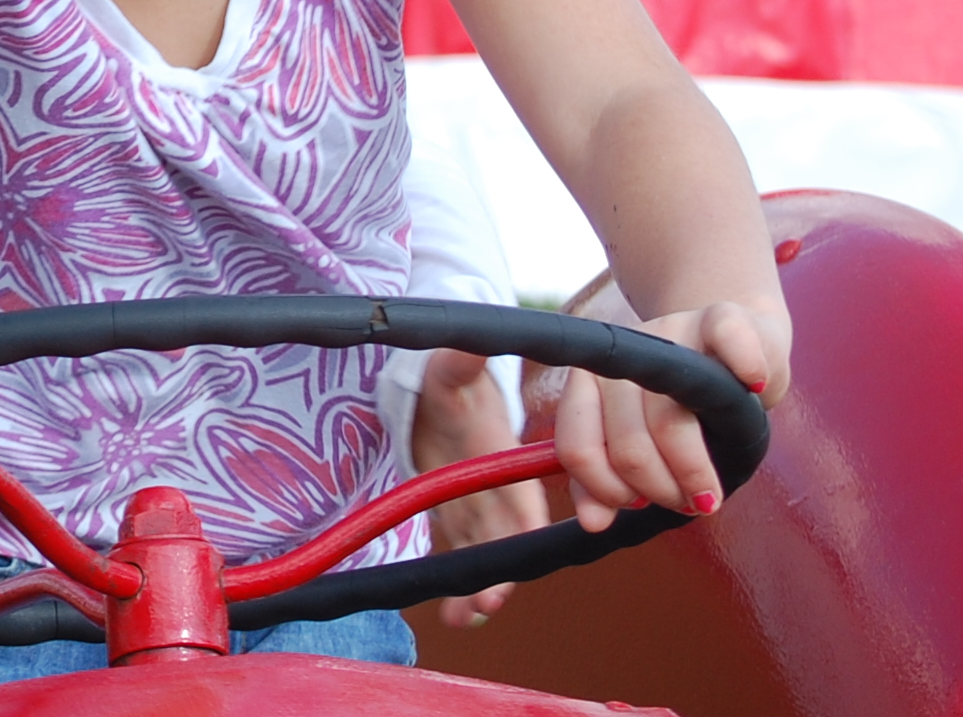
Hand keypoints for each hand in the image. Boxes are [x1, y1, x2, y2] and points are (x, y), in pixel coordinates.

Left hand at [411, 349, 545, 626]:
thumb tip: (468, 343)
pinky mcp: (457, 520)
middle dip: (503, 571)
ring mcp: (478, 509)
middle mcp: (498, 490)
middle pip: (507, 538)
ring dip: (480, 587)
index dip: (528, 523)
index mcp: (505, 459)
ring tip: (467, 618)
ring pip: (486, 555)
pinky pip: (461, 557)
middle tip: (490, 603)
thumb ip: (460, 360)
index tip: (528, 546)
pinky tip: (452, 619)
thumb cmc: (449, 378)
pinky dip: (457, 588)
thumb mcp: (452, 368)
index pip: (524, 495)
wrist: (435, 390)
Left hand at [550, 301, 788, 532]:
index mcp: (590, 383)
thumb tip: (592, 523)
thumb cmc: (683, 408)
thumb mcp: (637, 443)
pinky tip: (753, 386)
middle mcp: (624, 354)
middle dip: (660, 491)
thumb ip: (605, 481)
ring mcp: (673, 333)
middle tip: (686, 503)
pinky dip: (746, 365)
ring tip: (709, 492)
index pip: (577, 448)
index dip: (609, 490)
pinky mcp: (723, 319)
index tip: (637, 504)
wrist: (728, 344)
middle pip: (629, 446)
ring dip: (695, 472)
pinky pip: (730, 336)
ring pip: (671, 420)